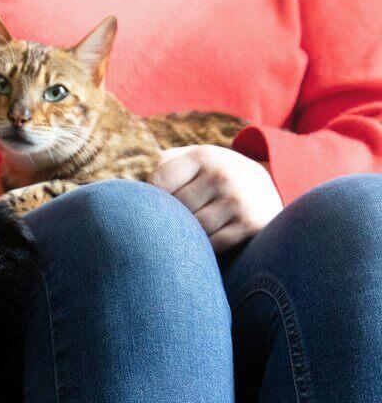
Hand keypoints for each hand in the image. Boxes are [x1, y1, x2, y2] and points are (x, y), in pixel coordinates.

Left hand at [149, 145, 282, 252]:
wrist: (267, 191)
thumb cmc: (214, 177)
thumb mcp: (195, 160)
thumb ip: (164, 164)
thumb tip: (134, 187)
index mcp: (204, 155)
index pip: (158, 182)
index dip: (153, 195)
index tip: (160, 200)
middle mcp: (223, 175)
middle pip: (175, 209)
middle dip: (171, 217)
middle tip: (173, 220)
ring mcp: (238, 201)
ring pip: (192, 229)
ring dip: (188, 234)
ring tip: (189, 229)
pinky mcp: (250, 225)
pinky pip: (212, 246)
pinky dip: (205, 247)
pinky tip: (207, 240)